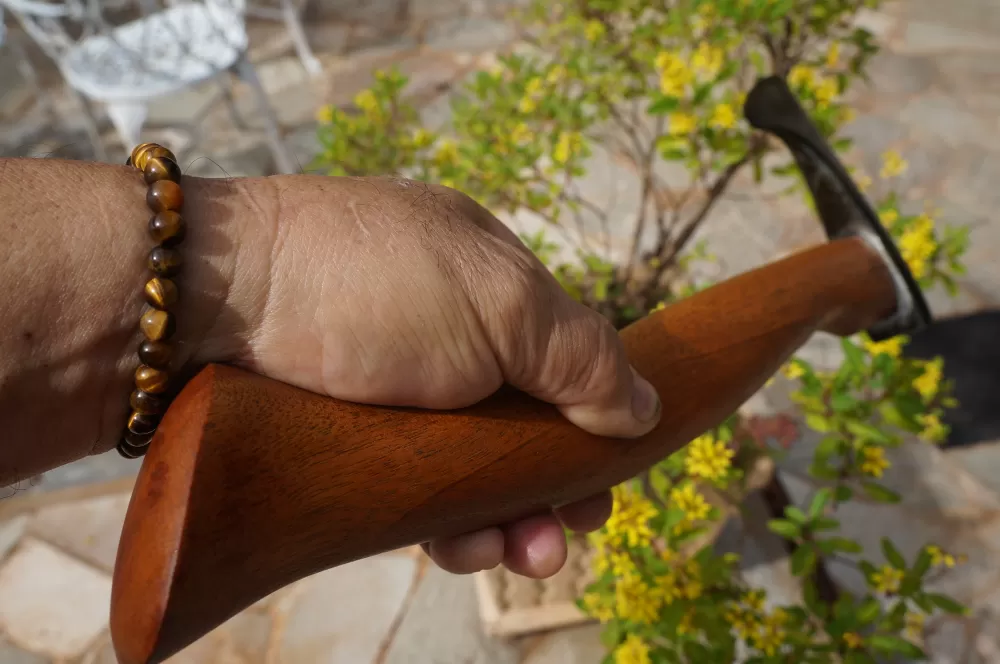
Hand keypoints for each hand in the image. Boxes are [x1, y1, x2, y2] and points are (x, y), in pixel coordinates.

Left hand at [208, 175, 661, 578]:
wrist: (208, 303)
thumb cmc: (368, 285)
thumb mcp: (502, 302)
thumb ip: (583, 354)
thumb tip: (647, 406)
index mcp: (485, 282)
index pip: (558, 357)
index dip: (589, 421)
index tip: (604, 478)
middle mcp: (440, 335)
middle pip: (516, 424)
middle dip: (550, 486)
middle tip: (566, 533)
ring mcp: (389, 392)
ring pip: (466, 470)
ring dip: (506, 518)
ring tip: (524, 555)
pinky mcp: (343, 443)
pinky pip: (411, 494)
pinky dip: (445, 525)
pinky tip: (465, 548)